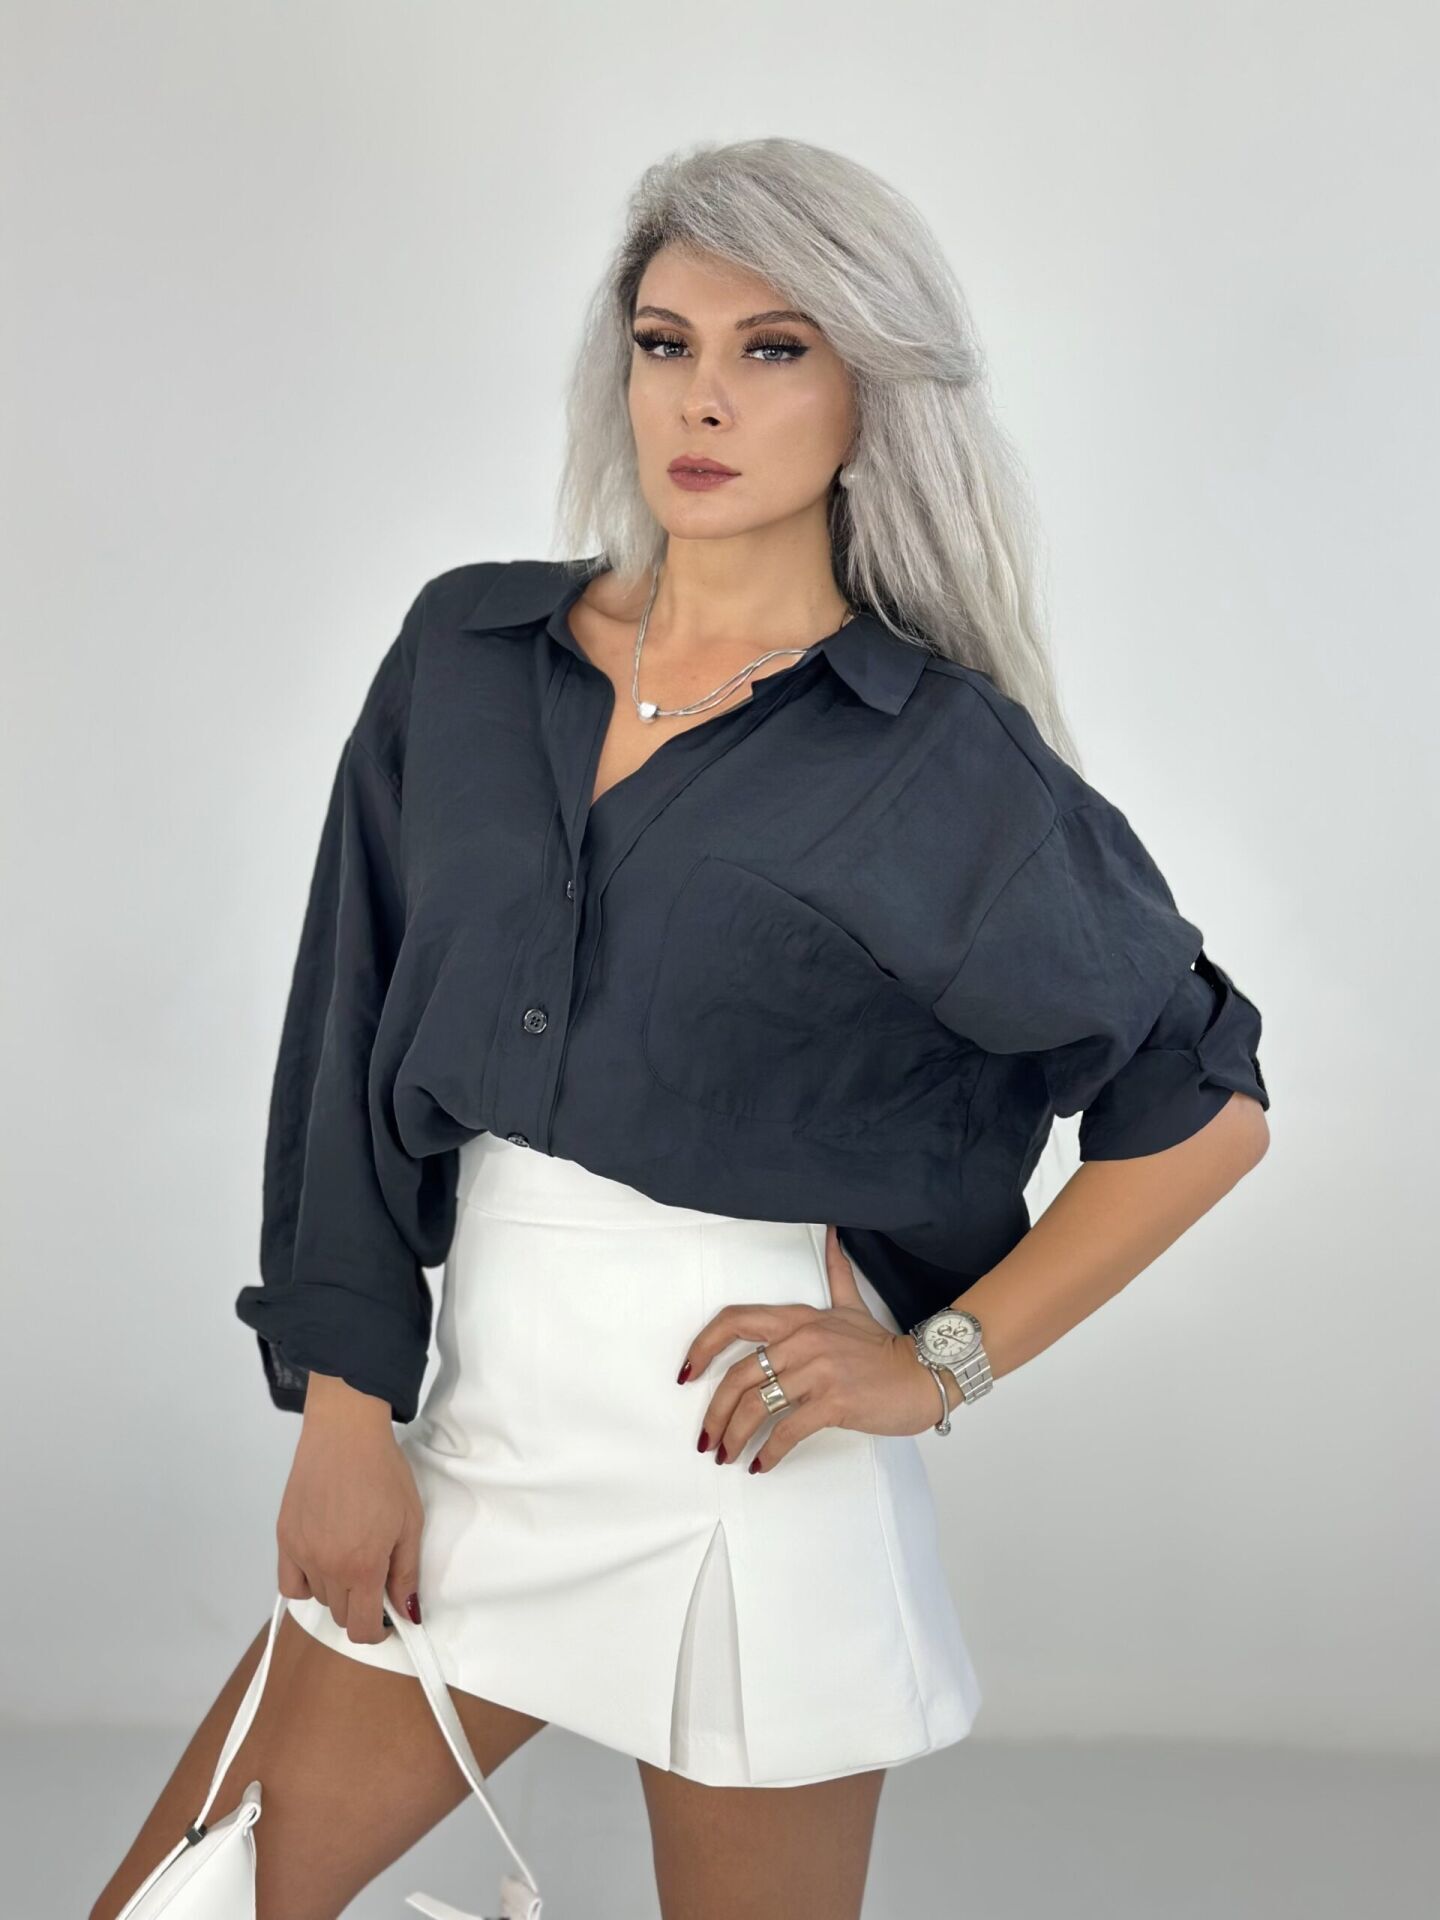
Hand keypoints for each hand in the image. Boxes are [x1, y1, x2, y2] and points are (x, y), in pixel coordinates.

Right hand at [276, 1374, 424, 1641]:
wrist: (345, 1434)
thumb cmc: (385, 1473)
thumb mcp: (410, 1522)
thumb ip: (406, 1573)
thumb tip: (407, 1614)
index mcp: (362, 1567)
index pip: (360, 1629)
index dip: (376, 1632)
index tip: (385, 1617)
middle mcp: (327, 1567)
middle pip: (339, 1615)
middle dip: (360, 1607)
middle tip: (374, 1577)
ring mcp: (301, 1553)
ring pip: (318, 1598)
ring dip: (336, 1591)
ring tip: (350, 1557)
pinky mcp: (284, 1538)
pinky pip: (290, 1583)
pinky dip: (305, 1583)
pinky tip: (320, 1563)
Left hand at [680, 1224, 951, 1471]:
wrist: (925, 1374)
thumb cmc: (884, 1348)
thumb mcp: (852, 1306)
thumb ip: (837, 1272)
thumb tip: (833, 1232)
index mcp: (799, 1319)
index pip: (735, 1322)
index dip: (703, 1346)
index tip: (687, 1373)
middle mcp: (803, 1341)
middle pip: (738, 1375)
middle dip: (715, 1412)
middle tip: (707, 1437)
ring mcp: (818, 1372)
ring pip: (757, 1405)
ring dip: (735, 1436)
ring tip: (727, 1454)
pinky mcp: (834, 1402)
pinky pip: (788, 1430)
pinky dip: (768, 1452)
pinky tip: (761, 1464)